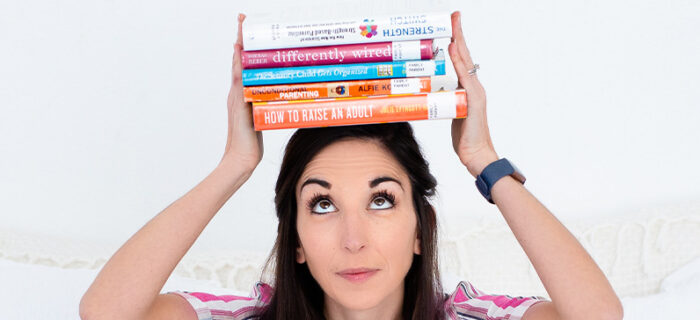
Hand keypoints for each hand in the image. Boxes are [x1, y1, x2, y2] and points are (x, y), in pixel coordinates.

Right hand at [222, 13, 262, 172]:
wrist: (241, 159)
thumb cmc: (252, 143)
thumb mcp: (261, 118)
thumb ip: (265, 106)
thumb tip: (278, 97)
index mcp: (241, 95)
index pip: (243, 65)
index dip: (244, 47)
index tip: (247, 30)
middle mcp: (236, 93)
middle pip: (238, 59)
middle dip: (241, 38)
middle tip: (243, 18)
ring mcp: (235, 98)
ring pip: (237, 65)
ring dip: (240, 45)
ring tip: (242, 27)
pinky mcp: (238, 104)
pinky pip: (238, 79)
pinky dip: (238, 64)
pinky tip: (240, 51)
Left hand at [448, 11, 498, 177]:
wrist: (477, 156)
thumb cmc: (465, 139)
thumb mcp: (453, 114)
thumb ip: (448, 101)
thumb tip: (435, 95)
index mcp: (469, 89)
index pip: (462, 60)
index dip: (458, 42)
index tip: (452, 25)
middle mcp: (474, 87)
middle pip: (465, 55)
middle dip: (459, 34)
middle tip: (454, 16)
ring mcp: (475, 93)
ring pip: (465, 62)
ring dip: (459, 42)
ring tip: (453, 25)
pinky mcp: (474, 101)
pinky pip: (465, 77)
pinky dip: (459, 62)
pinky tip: (453, 50)